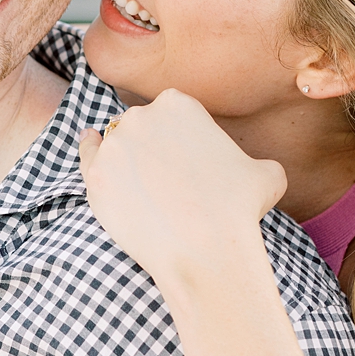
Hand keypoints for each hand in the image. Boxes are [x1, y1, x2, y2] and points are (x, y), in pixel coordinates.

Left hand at [78, 90, 285, 288]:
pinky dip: (89, 152)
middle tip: (170, 184)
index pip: (171, 114)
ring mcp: (114, 146)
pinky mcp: (94, 177)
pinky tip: (91, 148)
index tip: (189, 166)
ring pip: (115, 143)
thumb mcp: (267, 173)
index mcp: (179, 103)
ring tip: (143, 187)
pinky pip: (87, 157)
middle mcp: (141, 116)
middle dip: (152, 148)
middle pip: (141, 126)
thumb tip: (253, 171)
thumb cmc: (239, 211)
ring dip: (124, 157)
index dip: (181, 140)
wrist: (206, 251)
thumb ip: (253, 161)